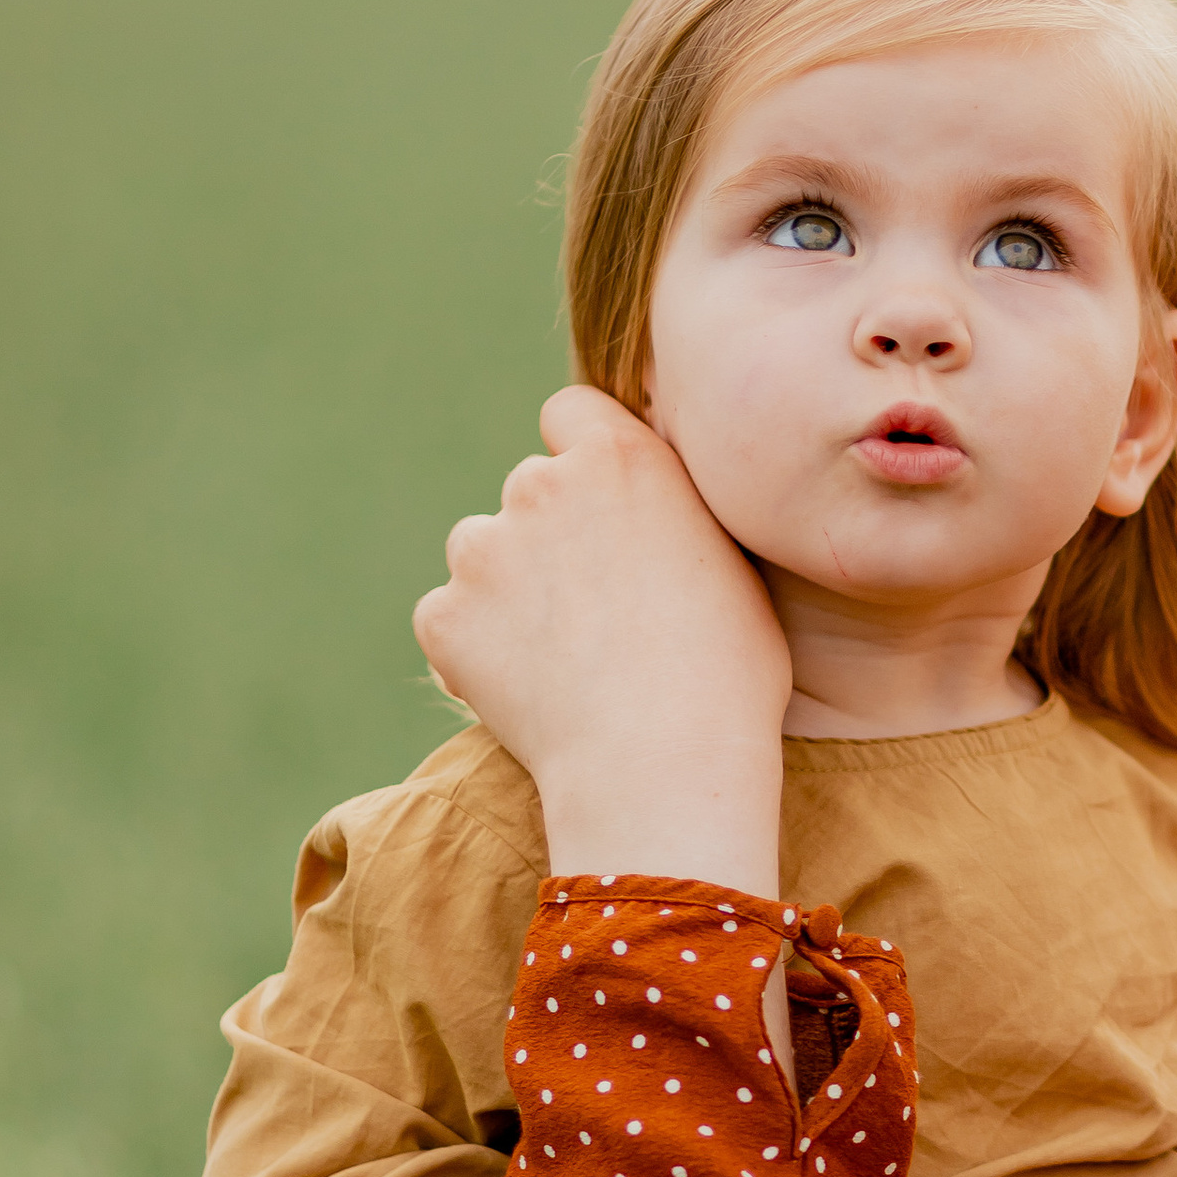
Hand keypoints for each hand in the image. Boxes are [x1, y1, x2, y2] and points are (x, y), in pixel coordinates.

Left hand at [414, 388, 792, 889]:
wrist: (662, 764)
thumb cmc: (728, 677)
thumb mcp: (732, 566)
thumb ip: (676, 518)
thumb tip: (656, 519)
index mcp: (620, 459)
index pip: (570, 411)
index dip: (581, 452)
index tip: (599, 503)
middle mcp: (541, 485)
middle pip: (529, 489)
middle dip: (551, 534)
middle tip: (594, 609)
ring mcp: (482, 550)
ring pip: (482, 553)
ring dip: (507, 587)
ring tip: (561, 657)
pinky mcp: (444, 616)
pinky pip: (451, 621)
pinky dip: (475, 649)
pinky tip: (529, 691)